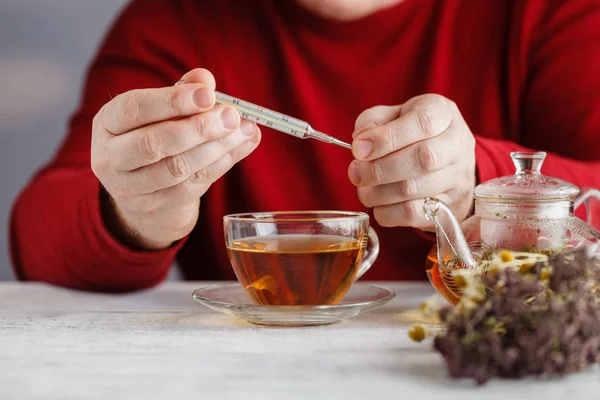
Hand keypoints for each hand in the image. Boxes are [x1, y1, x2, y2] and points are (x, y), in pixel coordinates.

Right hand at [91, 68, 260, 249]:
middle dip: (199, 128)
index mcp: (107, 123)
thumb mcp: (158, 112)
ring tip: (245, 129)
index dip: (172, 101)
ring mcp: (133, 188)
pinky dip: (223, 162)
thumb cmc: (154, 138)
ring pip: (179, 167)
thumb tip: (204, 78)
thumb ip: (180, 92)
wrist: (144, 196)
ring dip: (217, 147)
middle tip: (231, 116)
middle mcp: (111, 158)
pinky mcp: (159, 207)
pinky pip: (196, 183)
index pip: (134, 109)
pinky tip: (242, 145)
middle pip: (155, 143)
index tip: (208, 94)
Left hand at [348, 94, 475, 229]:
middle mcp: (458, 144)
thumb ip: (372, 122)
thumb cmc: (411, 133)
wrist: (444, 162)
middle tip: (356, 173)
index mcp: (443, 113)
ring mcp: (458, 178)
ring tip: (364, 188)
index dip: (386, 138)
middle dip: (380, 169)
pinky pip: (413, 215)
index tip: (358, 149)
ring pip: (415, 190)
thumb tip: (361, 144)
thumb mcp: (392, 116)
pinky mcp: (450, 207)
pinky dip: (387, 212)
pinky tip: (379, 203)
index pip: (422, 123)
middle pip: (423, 159)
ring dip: (379, 192)